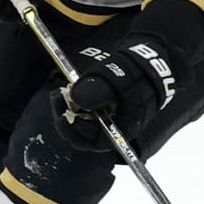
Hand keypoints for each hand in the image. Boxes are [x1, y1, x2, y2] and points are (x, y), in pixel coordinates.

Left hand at [51, 39, 178, 148]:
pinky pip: (81, 113)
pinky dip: (72, 103)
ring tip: (59, 93)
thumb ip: (99, 89)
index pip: (94, 141)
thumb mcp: (119, 77)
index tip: (62, 113)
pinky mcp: (99, 110)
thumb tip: (74, 97)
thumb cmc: (137, 72)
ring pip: (80, 124)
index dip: (75, 130)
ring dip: (66, 110)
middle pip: (83, 136)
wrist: (147, 61)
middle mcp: (113, 129)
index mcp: (122, 129)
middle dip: (66, 119)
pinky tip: (67, 90)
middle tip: (56, 97)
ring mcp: (106, 120)